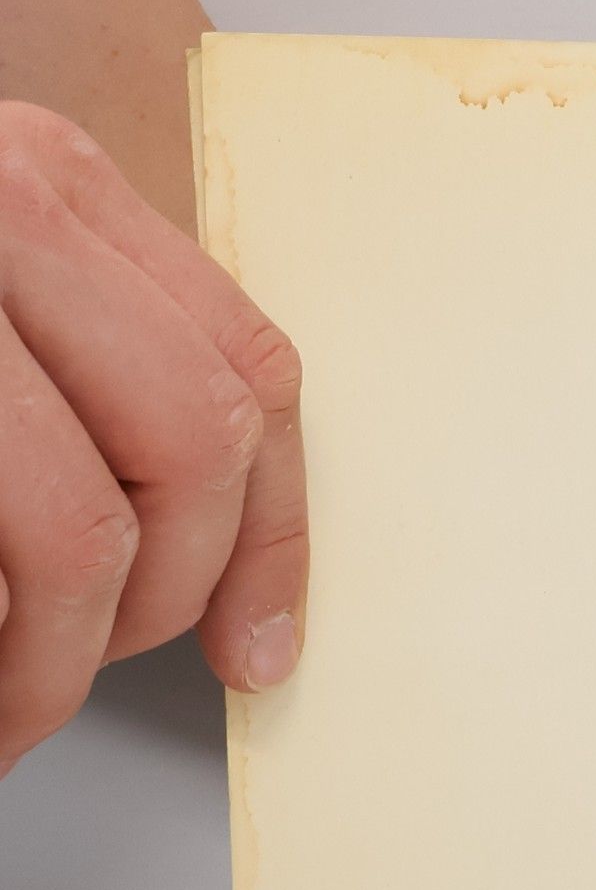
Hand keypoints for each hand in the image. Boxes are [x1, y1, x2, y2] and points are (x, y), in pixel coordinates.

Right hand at [0, 101, 306, 776]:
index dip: (274, 536)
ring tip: (1, 711)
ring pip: (77, 528)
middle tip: (73, 674)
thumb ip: (84, 373)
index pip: (247, 372)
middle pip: (193, 446)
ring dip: (48, 662)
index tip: (258, 645)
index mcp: (45, 178)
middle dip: (162, 603)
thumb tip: (215, 580)